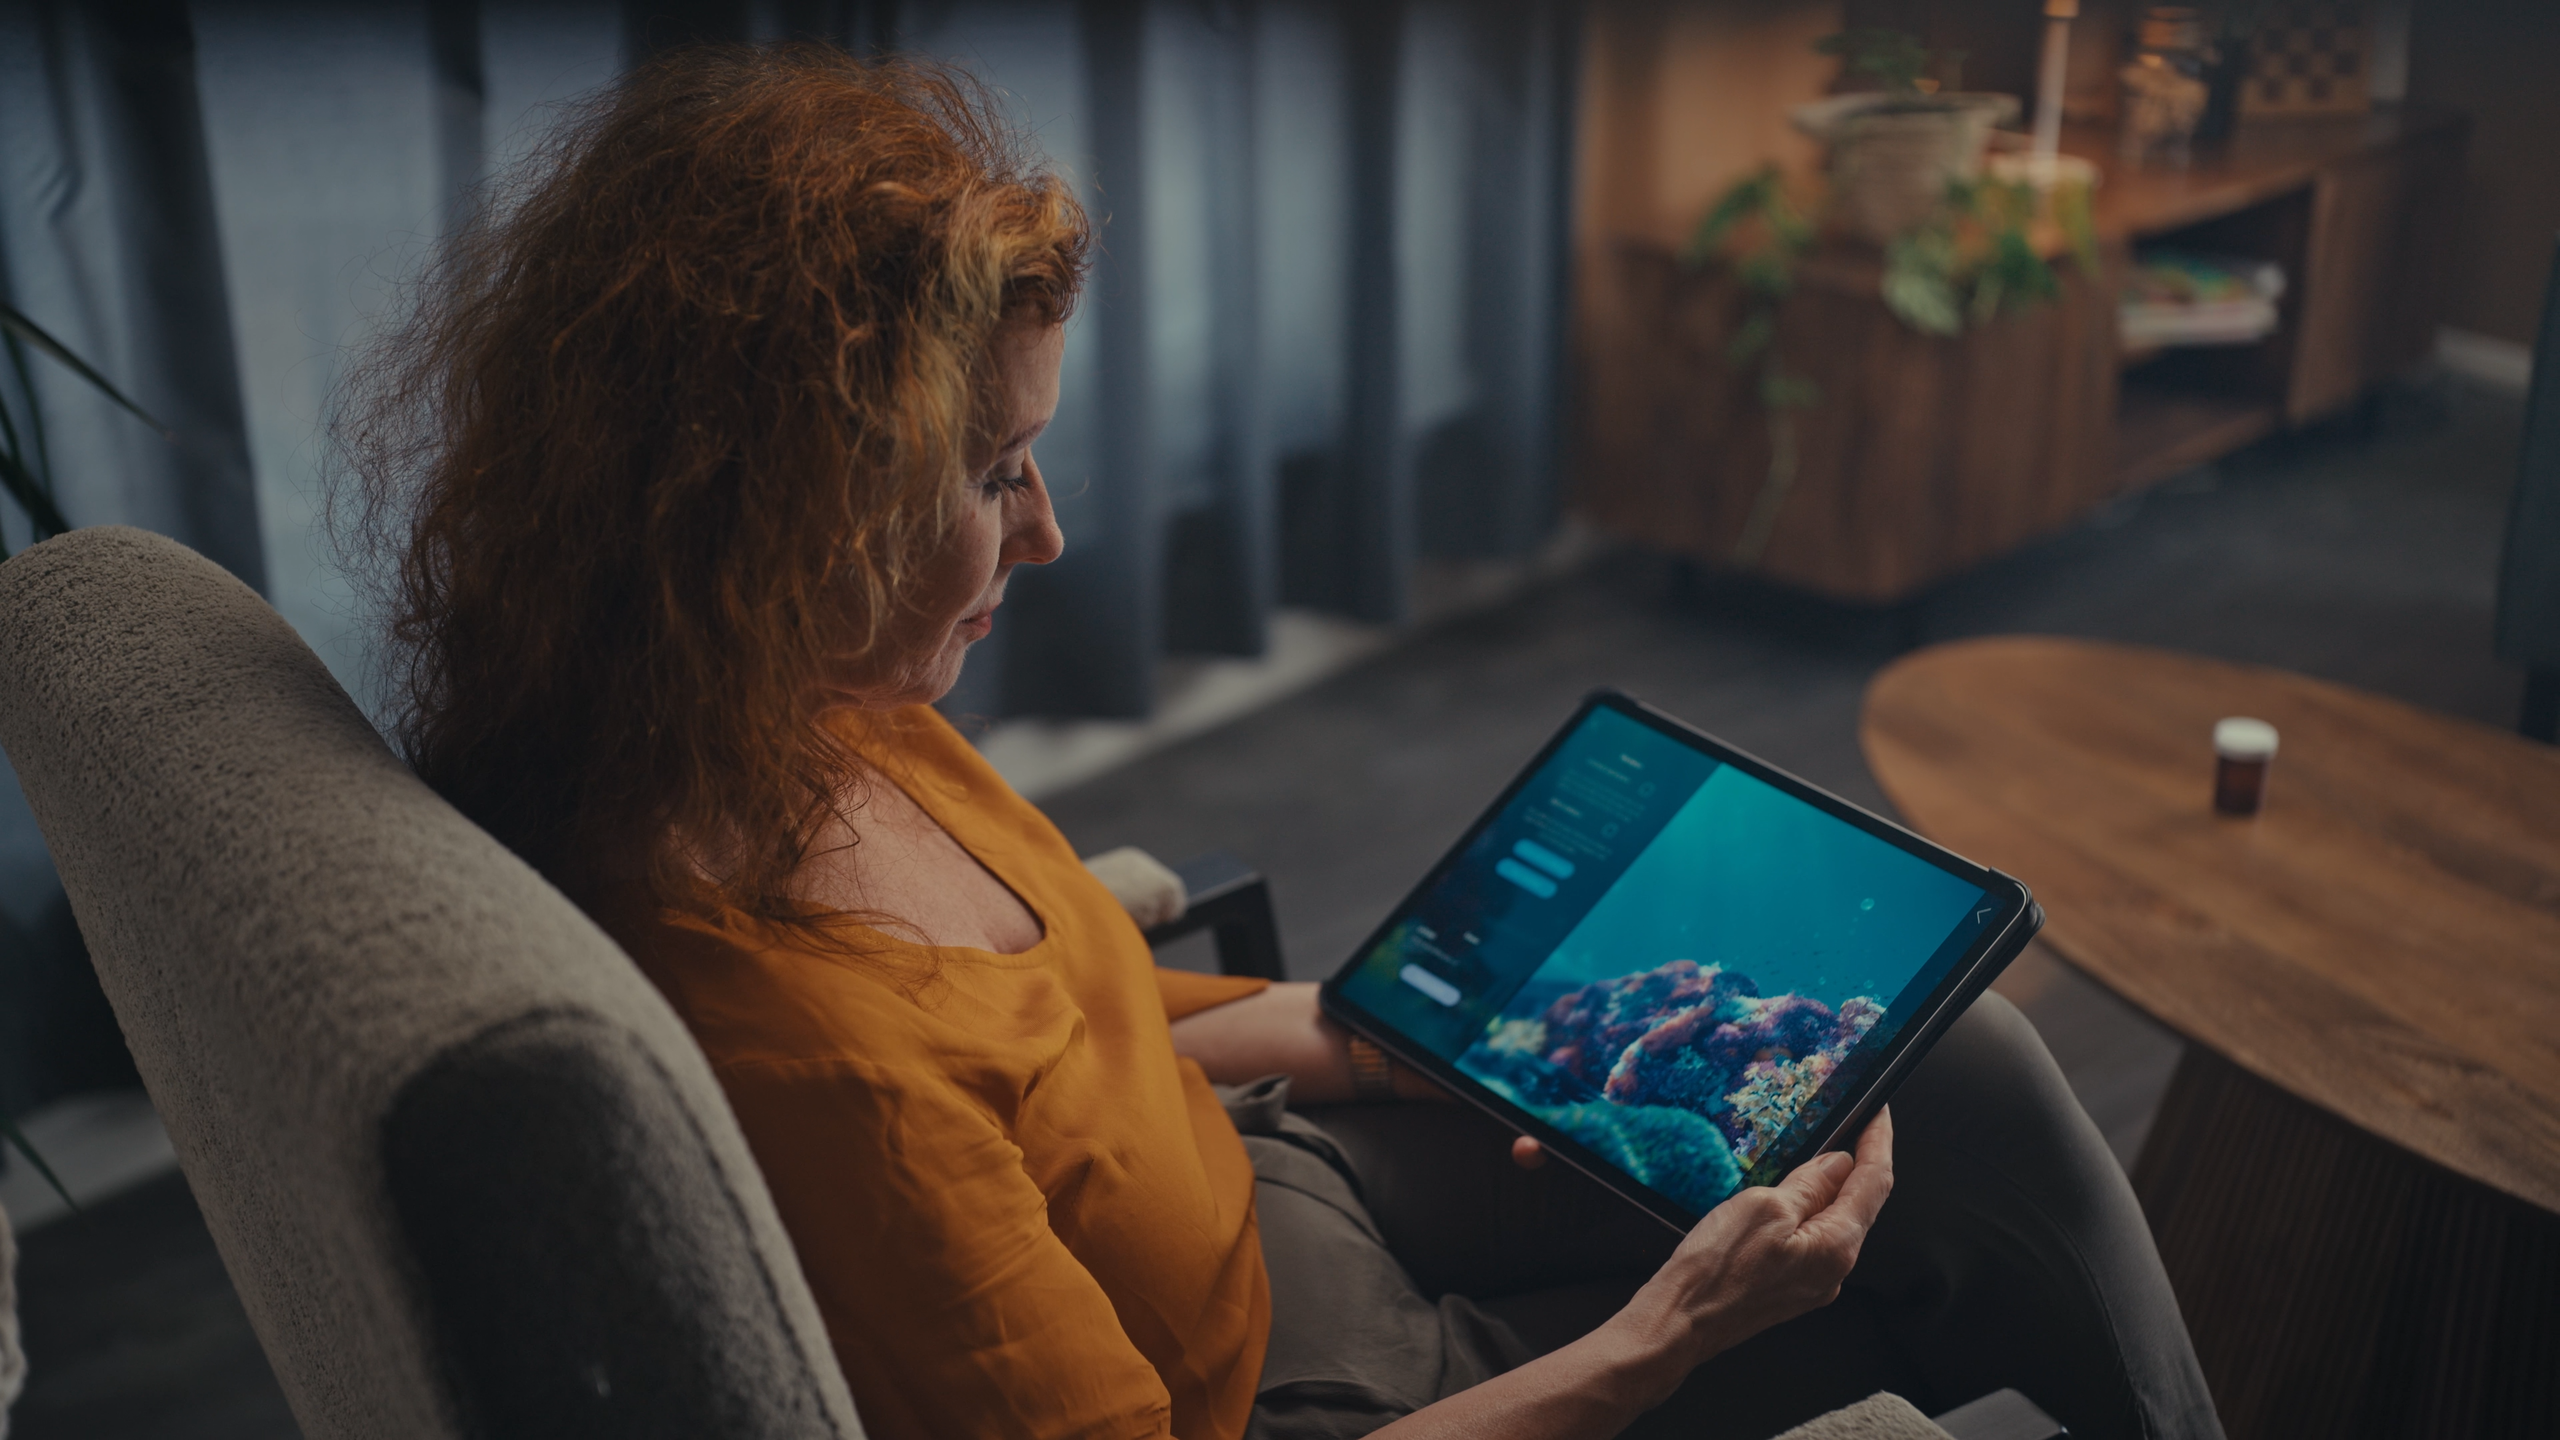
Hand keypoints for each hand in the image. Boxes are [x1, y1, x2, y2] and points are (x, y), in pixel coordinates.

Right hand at [1604, 1107, 1895, 1393]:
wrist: (1681, 1321)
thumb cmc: (1716, 1271)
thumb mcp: (1764, 1207)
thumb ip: (1809, 1184)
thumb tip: (1838, 1163)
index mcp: (1836, 1246)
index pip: (1874, 1183)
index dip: (1879, 1141)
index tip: (1879, 1111)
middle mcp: (1834, 1269)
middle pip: (1859, 1203)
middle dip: (1856, 1163)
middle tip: (1847, 1123)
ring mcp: (1812, 1282)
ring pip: (1833, 1222)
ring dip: (1827, 1187)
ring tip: (1808, 1157)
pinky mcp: (1789, 1287)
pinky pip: (1811, 1239)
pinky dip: (1807, 1211)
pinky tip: (1784, 1199)